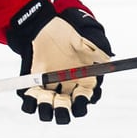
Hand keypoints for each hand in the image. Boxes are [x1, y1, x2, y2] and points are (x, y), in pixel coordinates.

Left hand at [10, 0, 113, 122]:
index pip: (84, 99)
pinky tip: (31, 95)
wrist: (45, 26)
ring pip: (49, 107)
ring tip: (44, 98)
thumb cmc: (66, 34)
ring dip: (46, 109)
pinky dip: (30, 102)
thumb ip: (95, 52)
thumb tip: (107, 59)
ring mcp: (51, 86)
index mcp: (83, 81)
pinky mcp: (34, 83)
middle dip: (62, 111)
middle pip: (66, 108)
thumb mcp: (82, 42)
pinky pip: (32, 99)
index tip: (78, 98)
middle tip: (59, 102)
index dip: (82, 103)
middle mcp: (68, 87)